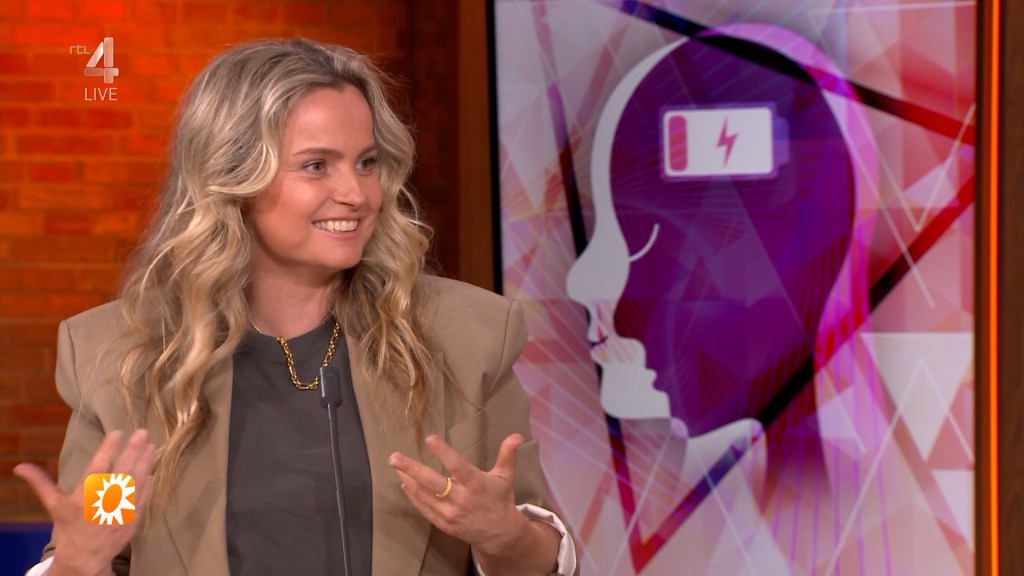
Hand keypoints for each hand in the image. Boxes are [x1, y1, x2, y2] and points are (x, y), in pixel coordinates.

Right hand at [14, 430, 156, 575]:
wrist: (85, 556)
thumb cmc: (70, 525)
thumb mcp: (54, 504)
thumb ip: (41, 483)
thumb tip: (20, 466)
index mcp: (83, 498)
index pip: (97, 469)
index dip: (107, 450)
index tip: (117, 432)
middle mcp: (103, 504)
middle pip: (121, 473)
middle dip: (133, 451)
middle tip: (142, 432)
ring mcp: (121, 512)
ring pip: (136, 482)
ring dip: (145, 462)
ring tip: (150, 445)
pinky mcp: (133, 519)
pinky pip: (144, 497)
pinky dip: (148, 483)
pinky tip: (151, 468)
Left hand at [388, 433, 529, 556]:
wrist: (500, 535)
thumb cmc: (500, 500)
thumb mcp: (506, 476)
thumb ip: (508, 454)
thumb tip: (517, 435)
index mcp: (477, 484)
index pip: (457, 466)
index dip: (443, 452)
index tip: (429, 439)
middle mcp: (461, 499)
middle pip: (432, 482)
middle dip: (411, 469)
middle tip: (394, 457)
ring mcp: (450, 513)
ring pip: (424, 495)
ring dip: (408, 480)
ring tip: (395, 465)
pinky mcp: (444, 524)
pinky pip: (424, 509)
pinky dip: (413, 497)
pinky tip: (405, 484)